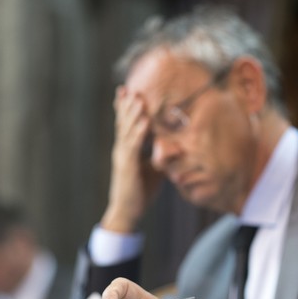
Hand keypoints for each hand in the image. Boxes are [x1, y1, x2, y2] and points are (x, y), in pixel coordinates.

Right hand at [100, 87, 162, 232]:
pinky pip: (134, 147)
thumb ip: (160, 155)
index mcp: (126, 149)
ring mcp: (123, 158)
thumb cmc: (141, 190)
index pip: (125, 124)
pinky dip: (139, 133)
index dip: (125, 108)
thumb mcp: (153, 168)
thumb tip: (175, 146)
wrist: (128, 212)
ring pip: (127, 131)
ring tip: (138, 98)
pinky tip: (145, 121)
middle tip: (129, 86)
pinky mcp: (127, 167)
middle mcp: (122, 150)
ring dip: (132, 114)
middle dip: (126, 105)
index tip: (126, 90)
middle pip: (123, 123)